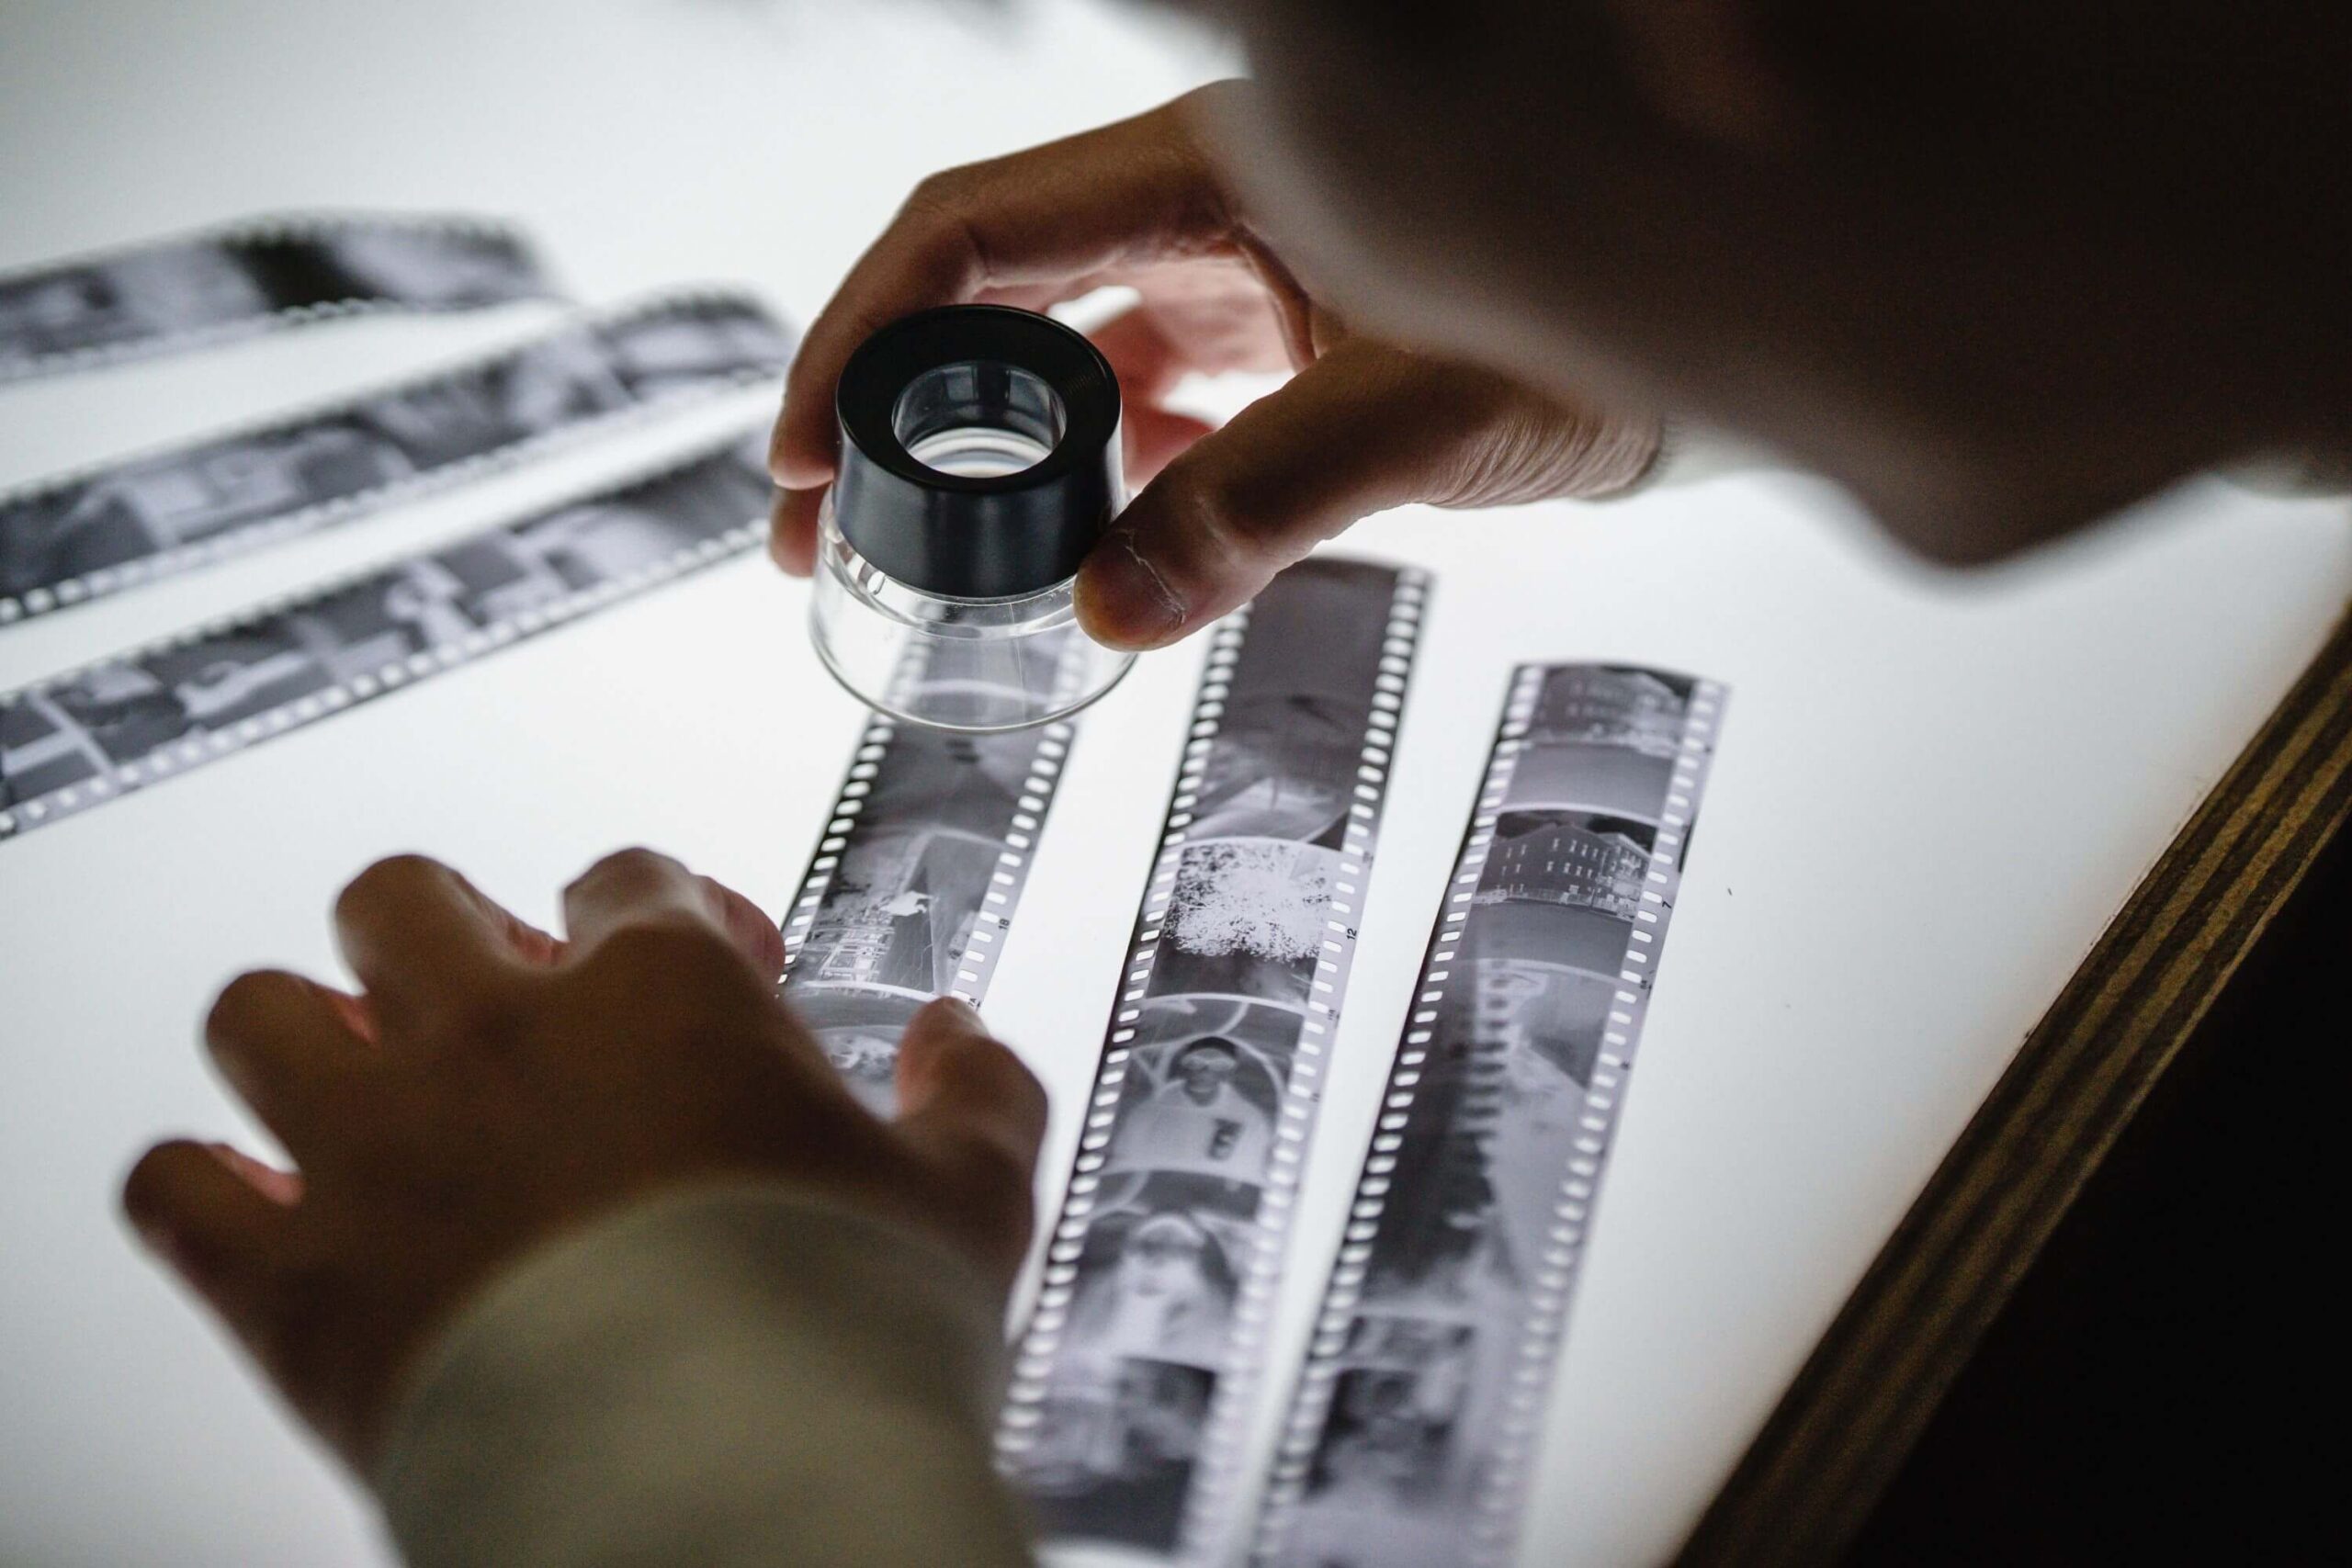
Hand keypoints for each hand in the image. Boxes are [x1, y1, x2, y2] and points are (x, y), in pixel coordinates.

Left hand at [120, 849, 1045, 1471]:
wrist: (724, 1486)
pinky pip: (177, 1190)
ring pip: (262, 1012)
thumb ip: (979, 1097)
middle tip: (496, 999)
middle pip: (405, 900)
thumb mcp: (971, 1202)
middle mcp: (497, 1035)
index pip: (628, 878)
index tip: (703, 962)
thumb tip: (967, 1041)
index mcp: (661, 990)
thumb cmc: (843, 1331)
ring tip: (360, 1085)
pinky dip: (208, 1191)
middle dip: (445, 935)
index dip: (668, 911)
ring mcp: (376, 1147)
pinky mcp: (293, 1280)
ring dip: (305, 1038)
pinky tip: (265, 1207)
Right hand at [769, 81, 1661, 650]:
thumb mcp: (1422, 413)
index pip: (976, 231)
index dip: (861, 334)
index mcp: (1214, 173)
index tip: (799, 453)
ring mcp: (1238, 276)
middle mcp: (1206, 211)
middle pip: (987, 291)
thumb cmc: (1602, 330)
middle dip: (886, 407)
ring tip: (920, 562)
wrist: (1714, 333)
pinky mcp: (1274, 342)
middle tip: (819, 535)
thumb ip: (1265, 501)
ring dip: (983, 454)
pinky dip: (1098, 479)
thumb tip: (1109, 608)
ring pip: (1060, 355)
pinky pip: (1145, 406)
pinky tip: (1089, 553)